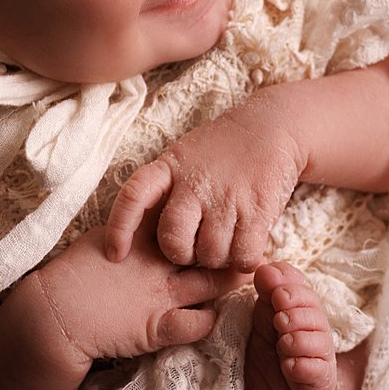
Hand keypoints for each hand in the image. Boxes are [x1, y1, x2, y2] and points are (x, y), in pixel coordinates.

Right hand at [20, 219, 249, 364]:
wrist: (54, 314)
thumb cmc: (76, 273)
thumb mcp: (106, 236)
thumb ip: (135, 226)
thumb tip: (161, 211)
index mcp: (141, 237)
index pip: (184, 219)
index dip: (210, 217)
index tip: (232, 210)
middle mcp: (155, 263)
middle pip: (205, 248)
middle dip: (230, 246)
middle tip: (255, 243)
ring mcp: (157, 295)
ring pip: (209, 283)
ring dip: (230, 281)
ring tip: (246, 276)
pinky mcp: (154, 327)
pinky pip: (194, 324)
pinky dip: (209, 320)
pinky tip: (216, 317)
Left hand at [105, 92, 309, 268]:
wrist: (271, 129)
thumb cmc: (220, 151)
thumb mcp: (182, 158)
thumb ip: (163, 190)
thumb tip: (140, 236)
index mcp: (169, 168)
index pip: (132, 198)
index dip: (120, 229)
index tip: (116, 254)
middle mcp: (194, 183)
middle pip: (173, 242)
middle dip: (182, 254)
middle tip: (196, 245)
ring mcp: (227, 198)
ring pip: (210, 255)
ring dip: (217, 258)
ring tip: (225, 238)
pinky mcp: (258, 211)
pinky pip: (242, 257)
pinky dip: (244, 260)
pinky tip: (246, 245)